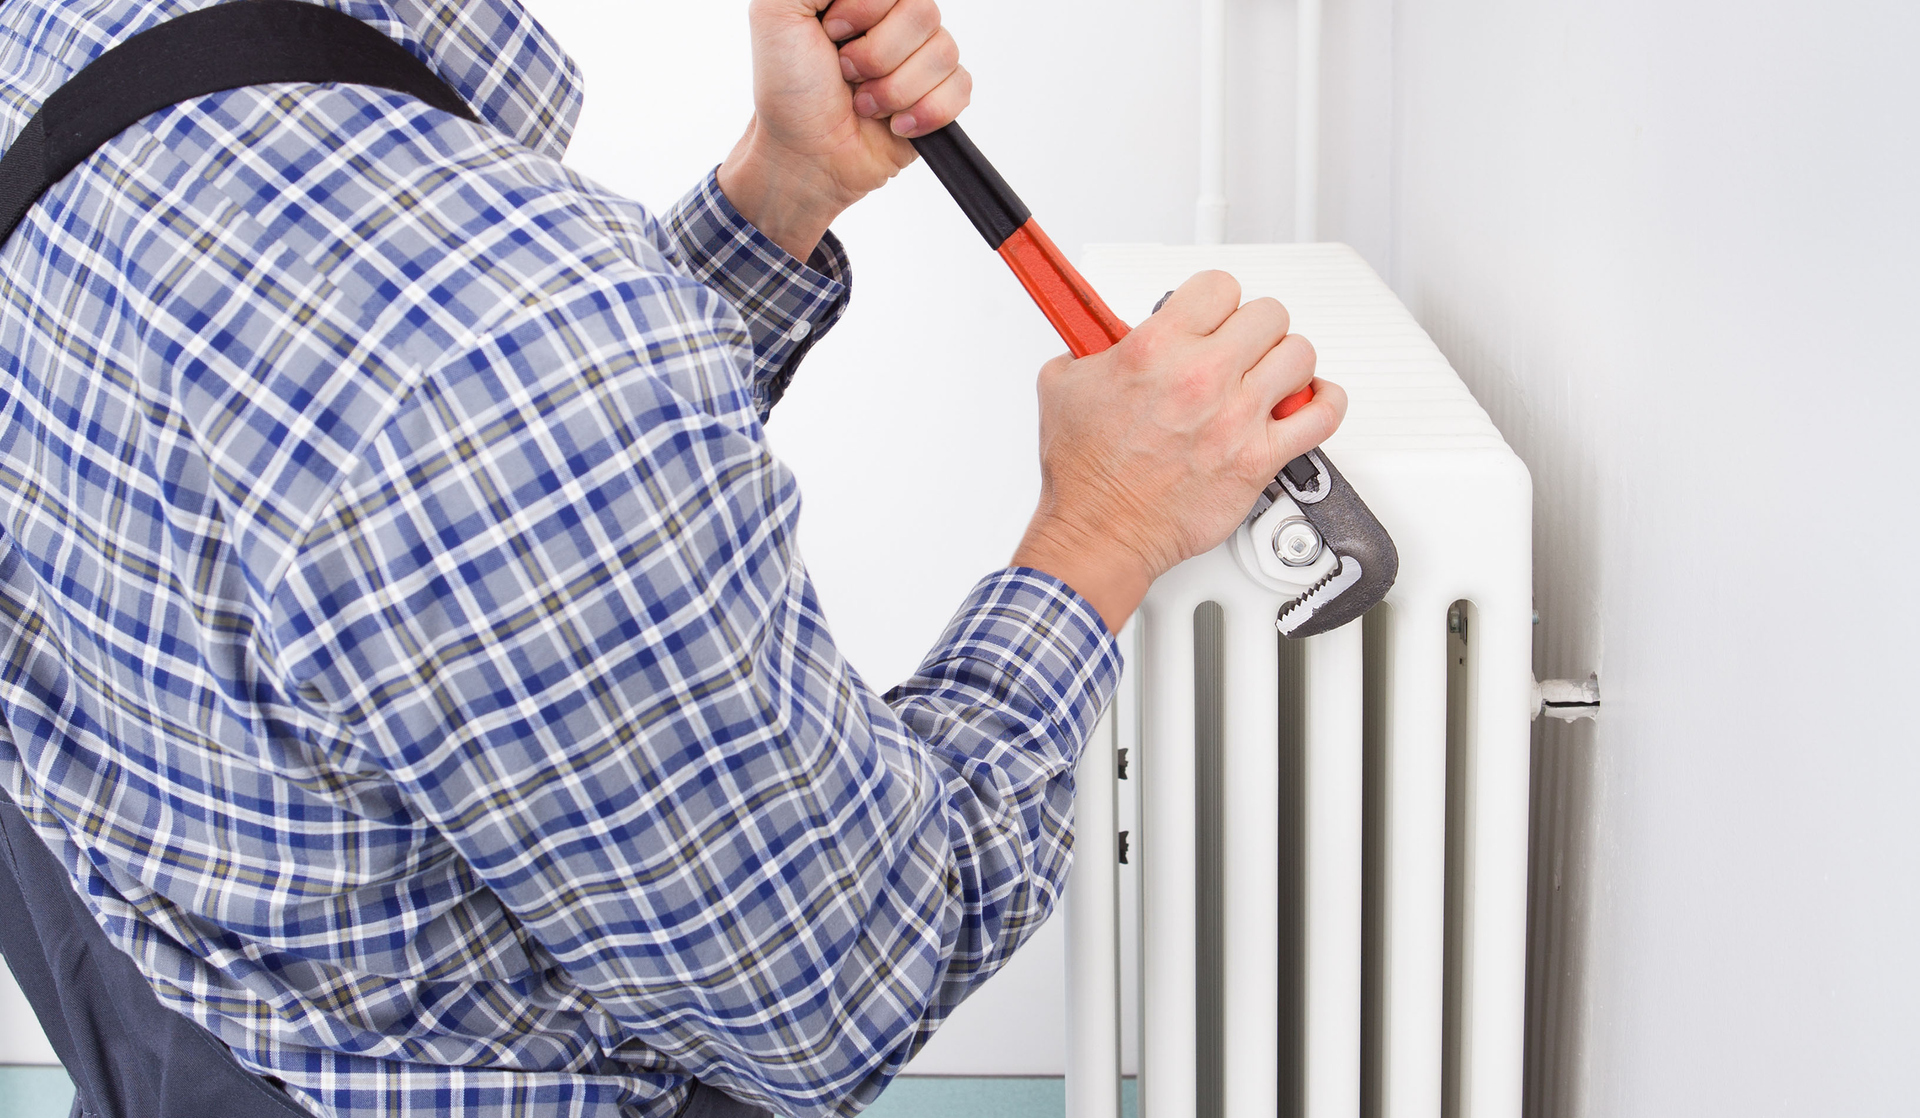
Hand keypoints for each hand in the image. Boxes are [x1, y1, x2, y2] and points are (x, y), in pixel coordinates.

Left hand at [719, 0, 970, 260]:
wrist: (803, 157)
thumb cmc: (788, 90)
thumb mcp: (776, 12)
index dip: (865, 8)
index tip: (831, 32)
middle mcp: (895, 19)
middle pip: (925, 11)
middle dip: (876, 54)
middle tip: (844, 73)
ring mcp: (921, 58)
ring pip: (943, 52)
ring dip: (893, 89)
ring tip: (863, 103)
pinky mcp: (940, 97)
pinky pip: (961, 88)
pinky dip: (923, 112)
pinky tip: (893, 123)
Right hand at [1010, 272, 1346, 631]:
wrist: (1100, 532)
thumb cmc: (1085, 473)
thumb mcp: (1064, 384)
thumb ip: (1093, 346)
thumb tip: (1106, 334)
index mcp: (1156, 348)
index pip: (1220, 286)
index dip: (1216, 302)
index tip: (1211, 319)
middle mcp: (1201, 376)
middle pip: (1268, 314)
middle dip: (1253, 330)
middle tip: (1239, 350)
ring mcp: (1236, 417)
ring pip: (1300, 355)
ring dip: (1286, 362)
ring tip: (1270, 377)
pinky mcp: (1259, 457)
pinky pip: (1323, 415)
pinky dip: (1325, 402)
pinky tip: (1309, 402)